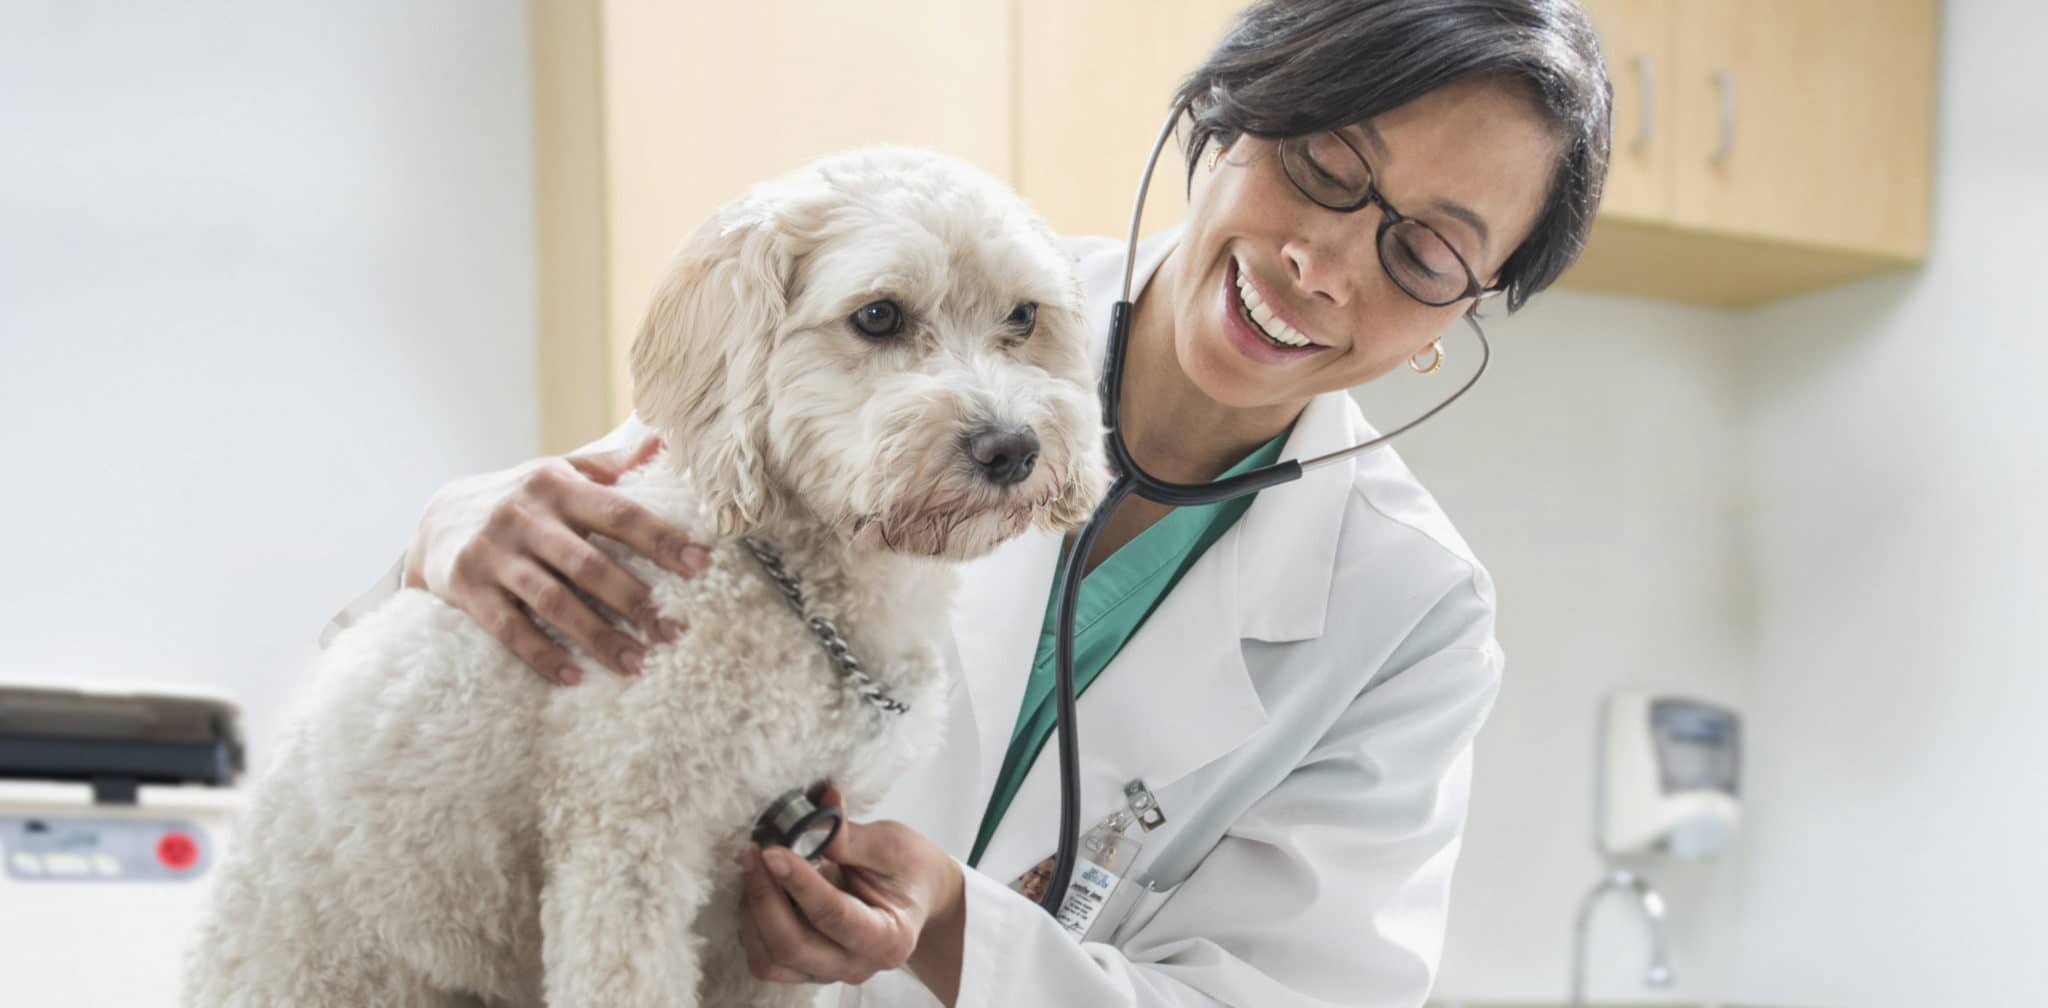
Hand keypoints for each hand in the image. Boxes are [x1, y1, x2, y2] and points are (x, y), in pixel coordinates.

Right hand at [404, 432, 711, 684]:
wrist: (437, 519)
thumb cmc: (520, 498)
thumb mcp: (560, 472)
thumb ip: (611, 465)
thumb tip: (665, 439)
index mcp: (557, 486)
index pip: (619, 513)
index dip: (661, 539)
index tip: (700, 565)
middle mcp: (525, 517)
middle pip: (588, 565)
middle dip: (634, 601)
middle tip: (673, 631)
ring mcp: (494, 554)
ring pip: (553, 601)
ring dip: (597, 636)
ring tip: (636, 663)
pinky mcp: (467, 588)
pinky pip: (509, 629)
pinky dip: (542, 655)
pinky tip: (575, 677)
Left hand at [737, 787, 965, 1003]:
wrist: (915, 892)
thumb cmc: (907, 868)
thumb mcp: (890, 844)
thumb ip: (850, 838)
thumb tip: (812, 817)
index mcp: (888, 937)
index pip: (833, 916)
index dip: (798, 882)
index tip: (772, 851)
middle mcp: (857, 965)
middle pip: (793, 947)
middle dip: (764, 897)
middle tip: (752, 853)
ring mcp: (829, 972)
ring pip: (771, 961)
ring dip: (751, 915)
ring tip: (753, 869)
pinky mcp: (806, 969)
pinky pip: (765, 960)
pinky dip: (751, 927)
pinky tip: (758, 890)